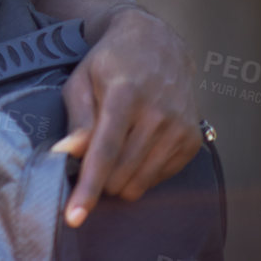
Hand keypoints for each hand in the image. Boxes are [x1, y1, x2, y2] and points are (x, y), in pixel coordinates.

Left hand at [52, 6, 201, 227]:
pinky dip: (140, 174)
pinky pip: (159, 178)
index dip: (88, 188)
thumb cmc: (108, 63)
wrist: (156, 43)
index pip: (104, 152)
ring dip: (118, 179)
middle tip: (87, 157)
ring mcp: (180, 127)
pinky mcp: (192, 139)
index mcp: (125, 95)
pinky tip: (133, 147)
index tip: (74, 217)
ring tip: (110, 150)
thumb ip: (77, 118)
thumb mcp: (81, 80)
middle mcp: (158, 113)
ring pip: (140, 182)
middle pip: (121, 173)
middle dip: (98, 178)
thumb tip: (68, 154)